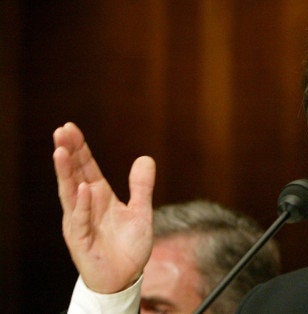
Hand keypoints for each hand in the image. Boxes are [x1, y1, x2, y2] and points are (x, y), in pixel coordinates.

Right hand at [53, 122, 155, 292]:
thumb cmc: (129, 246)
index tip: (70, 127)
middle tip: (60, 131)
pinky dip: (83, 204)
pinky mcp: (81, 240)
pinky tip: (84, 187)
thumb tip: (145, 158)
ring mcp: (80, 222)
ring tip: (61, 151)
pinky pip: (81, 219)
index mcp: (99, 196)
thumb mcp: (141, 212)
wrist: (125, 277)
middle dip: (68, 153)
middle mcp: (86, 205)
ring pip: (70, 193)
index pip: (86, 167)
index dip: (80, 148)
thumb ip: (142, 186)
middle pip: (74, 174)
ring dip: (66, 172)